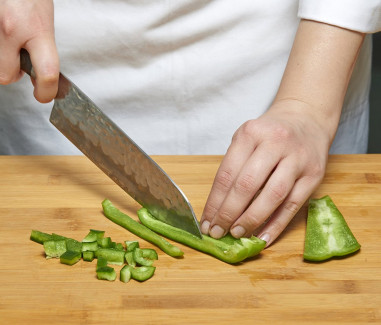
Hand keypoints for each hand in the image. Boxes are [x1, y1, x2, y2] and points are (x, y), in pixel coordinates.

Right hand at [0, 0, 58, 101]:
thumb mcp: (43, 18)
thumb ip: (42, 46)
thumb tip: (40, 74)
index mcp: (36, 28)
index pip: (47, 72)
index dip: (47, 91)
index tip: (45, 95)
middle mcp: (10, 28)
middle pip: (6, 76)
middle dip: (11, 72)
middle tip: (16, 59)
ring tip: (5, 41)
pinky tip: (0, 33)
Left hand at [200, 19, 364, 245]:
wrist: (307, 118)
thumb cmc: (270, 133)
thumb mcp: (247, 138)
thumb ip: (234, 166)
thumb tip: (218, 207)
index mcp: (251, 133)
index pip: (227, 174)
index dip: (215, 201)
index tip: (206, 221)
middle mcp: (275, 144)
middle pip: (247, 185)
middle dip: (229, 213)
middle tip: (218, 232)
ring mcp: (297, 159)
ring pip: (272, 196)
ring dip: (251, 220)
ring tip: (237, 234)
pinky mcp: (314, 175)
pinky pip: (293, 205)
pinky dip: (277, 225)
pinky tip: (263, 238)